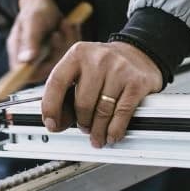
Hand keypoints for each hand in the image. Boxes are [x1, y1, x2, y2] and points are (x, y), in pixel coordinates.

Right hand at [6, 0, 78, 81]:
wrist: (46, 1)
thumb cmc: (35, 9)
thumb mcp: (33, 21)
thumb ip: (30, 40)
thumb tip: (26, 60)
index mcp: (18, 54)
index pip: (24, 75)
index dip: (38, 72)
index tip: (52, 58)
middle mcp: (31, 60)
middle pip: (48, 69)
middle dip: (58, 50)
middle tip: (58, 32)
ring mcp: (45, 58)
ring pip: (61, 61)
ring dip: (67, 41)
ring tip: (64, 23)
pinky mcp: (58, 54)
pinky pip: (69, 53)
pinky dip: (71, 38)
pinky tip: (68, 25)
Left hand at [41, 41, 162, 148]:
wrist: (138, 54)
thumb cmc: (105, 66)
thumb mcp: (82, 70)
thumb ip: (67, 93)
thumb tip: (56, 123)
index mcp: (78, 54)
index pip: (57, 82)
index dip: (51, 107)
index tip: (51, 124)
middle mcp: (98, 58)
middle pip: (82, 102)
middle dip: (82, 122)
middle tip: (84, 128)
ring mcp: (119, 69)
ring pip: (102, 111)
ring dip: (98, 130)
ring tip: (97, 136)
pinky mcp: (137, 82)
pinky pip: (121, 114)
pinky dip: (115, 130)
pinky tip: (111, 135)